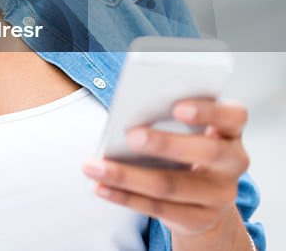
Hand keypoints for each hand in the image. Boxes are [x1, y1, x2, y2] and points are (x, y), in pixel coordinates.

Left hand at [83, 98, 250, 240]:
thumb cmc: (186, 146)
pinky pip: (157, 208)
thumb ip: (166, 119)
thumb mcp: (186, 131)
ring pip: (171, 185)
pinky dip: (123, 196)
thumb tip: (126, 116)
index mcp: (230, 131)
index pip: (233, 116)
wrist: (205, 198)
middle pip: (206, 152)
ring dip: (126, 176)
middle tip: (130, 136)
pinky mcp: (199, 218)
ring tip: (93, 166)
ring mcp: (220, 195)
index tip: (177, 107)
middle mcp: (233, 163)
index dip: (208, 111)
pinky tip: (99, 187)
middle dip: (165, 143)